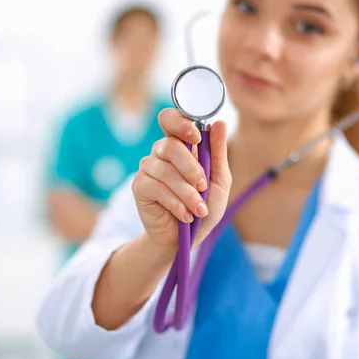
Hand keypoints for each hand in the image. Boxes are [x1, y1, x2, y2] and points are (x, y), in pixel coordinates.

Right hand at [132, 108, 231, 247]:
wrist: (186, 239)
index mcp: (180, 145)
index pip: (170, 119)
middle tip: (202, 186)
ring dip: (186, 193)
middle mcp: (161, 152)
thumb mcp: (219, 181)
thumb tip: (219, 122)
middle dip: (191, 168)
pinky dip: (175, 203)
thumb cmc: (203, 207)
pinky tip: (184, 215)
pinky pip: (156, 187)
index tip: (196, 138)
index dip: (180, 123)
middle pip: (170, 145)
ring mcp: (148, 168)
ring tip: (197, 210)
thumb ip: (218, 152)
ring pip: (165, 170)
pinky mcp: (139, 186)